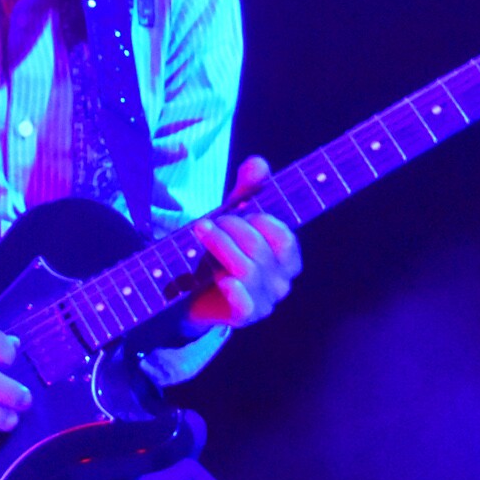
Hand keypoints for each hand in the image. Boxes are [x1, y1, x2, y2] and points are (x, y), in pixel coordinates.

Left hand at [184, 155, 301, 333]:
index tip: (235, 210)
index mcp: (287, 256)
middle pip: (260, 248)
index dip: (257, 219)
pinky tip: (220, 278)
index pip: (282, 235)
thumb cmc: (220, 253)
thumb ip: (248, 191)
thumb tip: (259, 162)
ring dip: (221, 247)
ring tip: (201, 233)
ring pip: (248, 270)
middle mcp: (282, 280)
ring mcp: (266, 301)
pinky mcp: (244, 317)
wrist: (193, 296)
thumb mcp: (233, 217)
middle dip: (232, 228)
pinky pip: (246, 304)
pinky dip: (234, 289)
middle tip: (208, 223)